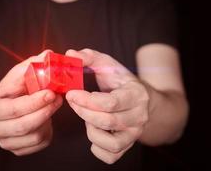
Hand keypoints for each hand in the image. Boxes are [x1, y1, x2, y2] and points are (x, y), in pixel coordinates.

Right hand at [0, 50, 62, 155]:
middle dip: (45, 111)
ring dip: (48, 120)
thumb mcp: (14, 77)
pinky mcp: (17, 149)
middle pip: (24, 125)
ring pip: (35, 136)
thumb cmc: (8, 93)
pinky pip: (39, 143)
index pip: (14, 108)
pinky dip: (47, 131)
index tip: (50, 92)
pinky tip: (46, 119)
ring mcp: (5, 142)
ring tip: (51, 106)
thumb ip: (30, 65)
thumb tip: (48, 54)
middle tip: (58, 98)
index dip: (35, 101)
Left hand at [65, 49, 149, 163]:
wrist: (140, 97)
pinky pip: (110, 156)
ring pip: (110, 143)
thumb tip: (70, 55)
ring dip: (91, 130)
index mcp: (136, 94)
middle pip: (107, 121)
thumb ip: (89, 57)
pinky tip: (94, 130)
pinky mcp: (128, 145)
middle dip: (83, 112)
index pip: (111, 103)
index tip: (71, 93)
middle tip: (72, 100)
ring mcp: (135, 133)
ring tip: (88, 116)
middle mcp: (140, 116)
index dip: (86, 100)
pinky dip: (97, 147)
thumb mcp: (107, 64)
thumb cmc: (119, 80)